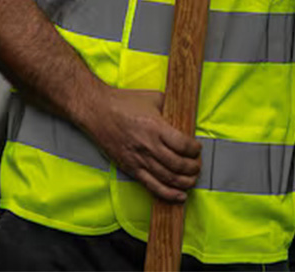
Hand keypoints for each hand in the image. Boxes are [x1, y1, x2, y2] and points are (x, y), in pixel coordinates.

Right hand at [84, 87, 200, 202]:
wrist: (97, 111)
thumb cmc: (123, 102)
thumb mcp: (152, 98)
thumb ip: (170, 108)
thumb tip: (184, 117)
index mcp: (155, 127)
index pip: (183, 145)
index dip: (195, 150)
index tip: (197, 148)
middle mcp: (148, 146)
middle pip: (178, 165)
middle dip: (193, 168)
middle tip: (197, 165)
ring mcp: (139, 160)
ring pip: (168, 178)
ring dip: (185, 182)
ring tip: (192, 180)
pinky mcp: (131, 169)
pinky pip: (152, 186)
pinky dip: (168, 194)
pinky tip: (179, 195)